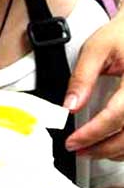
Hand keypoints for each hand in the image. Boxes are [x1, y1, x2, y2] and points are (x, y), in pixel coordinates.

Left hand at [64, 10, 123, 158]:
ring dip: (115, 151)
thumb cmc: (119, 36)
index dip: (92, 134)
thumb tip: (69, 106)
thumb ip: (82, 78)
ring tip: (90, 149)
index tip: (72, 141)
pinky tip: (110, 144)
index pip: (115, 117)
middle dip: (101, 148)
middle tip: (77, 149)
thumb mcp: (95, 50)